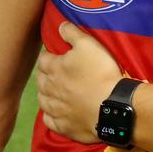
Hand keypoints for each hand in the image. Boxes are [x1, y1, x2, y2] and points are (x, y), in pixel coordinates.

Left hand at [36, 22, 122, 143]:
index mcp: (54, 68)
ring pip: (42, 101)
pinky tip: (56, 112)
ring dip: (46, 95)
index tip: (55, 55)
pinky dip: (50, 115)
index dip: (49, 55)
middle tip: (56, 72)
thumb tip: (60, 25)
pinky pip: (49, 121)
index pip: (43, 59)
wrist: (112, 107)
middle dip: (45, 75)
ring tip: (54, 92)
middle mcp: (49, 89)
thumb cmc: (100, 73)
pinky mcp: (63, 126)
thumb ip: (73, 34)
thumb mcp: (89, 45)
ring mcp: (55, 109)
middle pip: (40, 80)